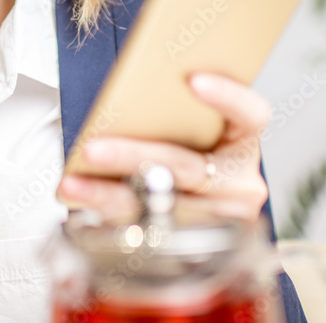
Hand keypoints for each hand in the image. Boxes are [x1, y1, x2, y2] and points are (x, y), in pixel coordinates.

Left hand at [56, 73, 269, 222]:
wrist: (196, 202)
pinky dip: (109, 217)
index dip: (229, 96)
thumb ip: (173, 114)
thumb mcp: (188, 129)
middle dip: (135, 156)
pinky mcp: (196, 246)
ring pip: (163, 207)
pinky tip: (81, 204)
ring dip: (109, 196)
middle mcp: (241, 184)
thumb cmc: (185, 149)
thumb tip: (124, 96)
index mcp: (244, 143)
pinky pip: (148, 232)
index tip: (192, 79)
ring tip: (73, 184)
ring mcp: (221, 219)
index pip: (252, 115)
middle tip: (94, 148)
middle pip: (188, 167)